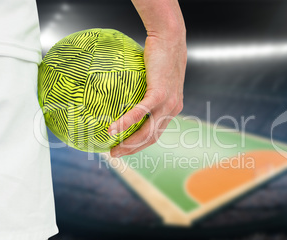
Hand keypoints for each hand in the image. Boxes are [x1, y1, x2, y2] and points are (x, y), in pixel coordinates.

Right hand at [108, 28, 186, 157]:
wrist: (170, 38)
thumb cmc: (160, 53)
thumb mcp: (154, 75)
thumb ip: (145, 87)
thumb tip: (124, 90)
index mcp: (172, 107)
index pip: (157, 132)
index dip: (141, 144)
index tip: (125, 148)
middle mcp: (173, 108)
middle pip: (152, 137)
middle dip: (133, 149)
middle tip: (115, 154)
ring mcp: (168, 103)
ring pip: (148, 131)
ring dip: (130, 143)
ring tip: (113, 149)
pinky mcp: (160, 93)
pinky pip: (140, 112)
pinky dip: (126, 122)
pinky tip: (113, 129)